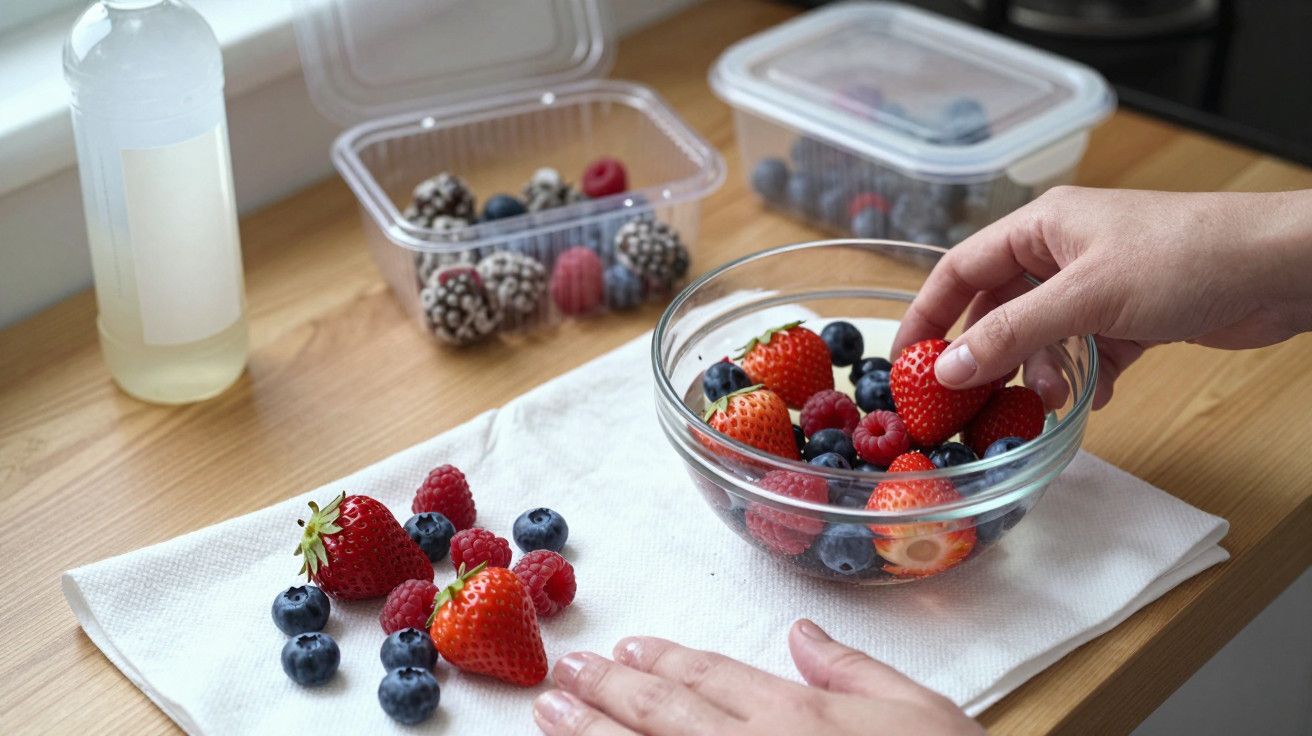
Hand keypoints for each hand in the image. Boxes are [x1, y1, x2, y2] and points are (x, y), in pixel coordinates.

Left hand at [532, 619, 982, 735]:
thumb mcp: (924, 713)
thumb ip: (855, 671)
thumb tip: (803, 632)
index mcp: (798, 717)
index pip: (713, 677)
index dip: (664, 661)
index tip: (627, 648)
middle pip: (662, 715)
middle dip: (606, 692)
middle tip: (563, 674)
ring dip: (590, 735)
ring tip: (549, 713)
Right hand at [893, 187, 1311, 407]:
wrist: (1280, 268)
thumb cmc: (1185, 257)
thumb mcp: (1086, 297)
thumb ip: (1013, 335)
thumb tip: (948, 370)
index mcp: (1041, 227)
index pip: (961, 269)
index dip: (928, 314)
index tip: (904, 360)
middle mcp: (1063, 252)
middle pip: (1000, 309)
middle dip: (991, 356)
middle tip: (971, 400)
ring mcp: (1098, 284)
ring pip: (1044, 337)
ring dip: (1043, 372)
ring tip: (1051, 401)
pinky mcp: (1132, 315)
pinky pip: (1087, 352)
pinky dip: (1086, 377)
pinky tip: (1095, 398)